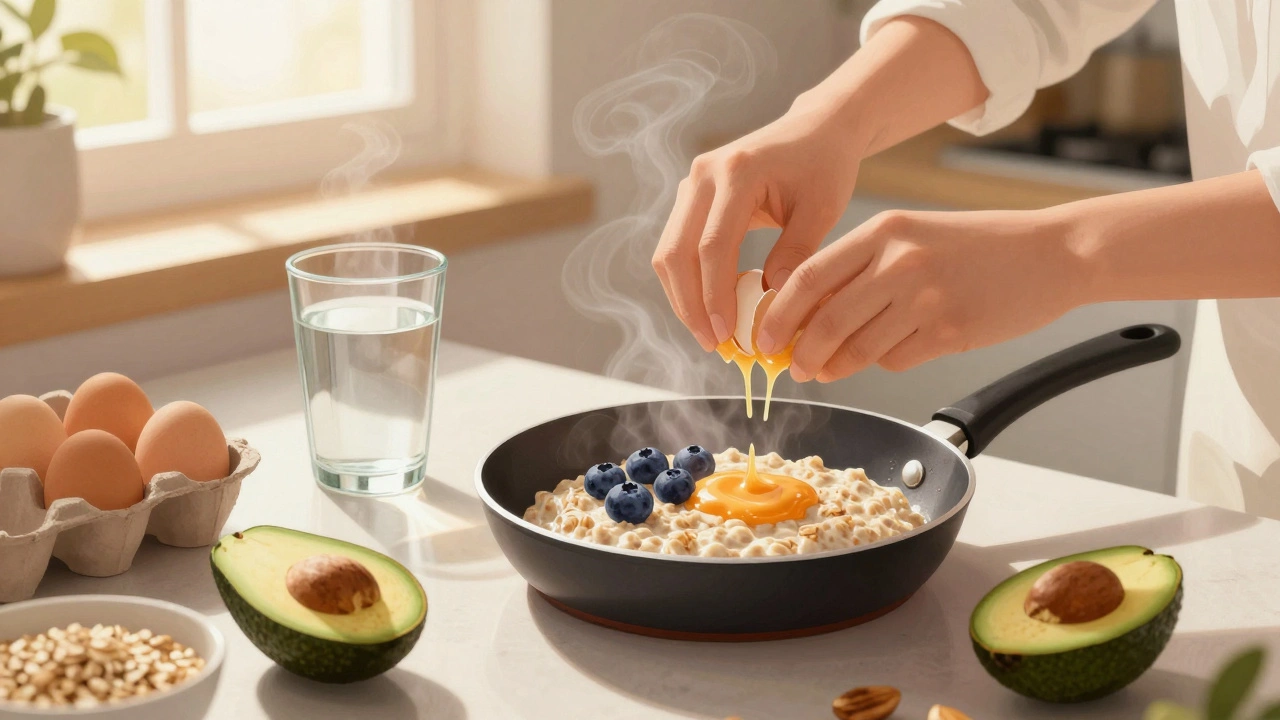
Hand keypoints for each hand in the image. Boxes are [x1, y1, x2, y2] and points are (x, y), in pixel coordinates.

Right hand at [651, 97, 863, 350]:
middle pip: (677, 252)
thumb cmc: (824, 166)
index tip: (726, 335)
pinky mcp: (691, 196)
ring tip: (709, 335)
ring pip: (668, 252)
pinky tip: (708, 309)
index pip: (712, 246)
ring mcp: (692, 183)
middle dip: (690, 305)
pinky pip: (676, 246)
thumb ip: (796, 253)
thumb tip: (769, 302)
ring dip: (683, 298)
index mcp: (737, 171)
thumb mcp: (823, 209)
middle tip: (712, 344)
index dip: (714, 296)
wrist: (816, 129)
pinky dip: (687, 282)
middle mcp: (704, 174)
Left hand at [755, 208, 1088, 380]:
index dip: (778, 314)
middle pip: (825, 319)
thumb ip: (863, 266)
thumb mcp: (913, 236)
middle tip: (791, 365)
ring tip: (824, 370)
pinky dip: (884, 362)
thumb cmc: (979, 247)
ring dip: (834, 366)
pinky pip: (895, 359)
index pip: (808, 277)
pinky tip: (890, 352)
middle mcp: (900, 262)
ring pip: (856, 347)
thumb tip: (809, 312)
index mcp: (884, 231)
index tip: (763, 337)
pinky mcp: (949, 331)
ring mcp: (925, 298)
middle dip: (799, 350)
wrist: (1052, 254)